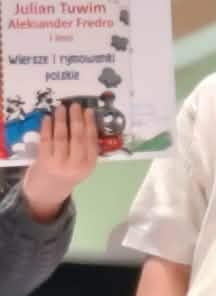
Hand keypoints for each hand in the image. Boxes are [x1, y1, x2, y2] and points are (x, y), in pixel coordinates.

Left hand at [20, 102, 97, 220]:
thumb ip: (87, 149)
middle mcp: (76, 164)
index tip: (89, 111)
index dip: (90, 124)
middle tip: (75, 105)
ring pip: (61, 137)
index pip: (91, 141)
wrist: (49, 190)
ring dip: (61, 120)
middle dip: (77, 119)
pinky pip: (46, 141)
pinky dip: (47, 128)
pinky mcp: (44, 160)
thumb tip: (86, 122)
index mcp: (89, 164)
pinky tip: (47, 118)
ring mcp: (59, 162)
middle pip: (77, 137)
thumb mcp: (84, 165)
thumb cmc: (69, 172)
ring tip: (61, 108)